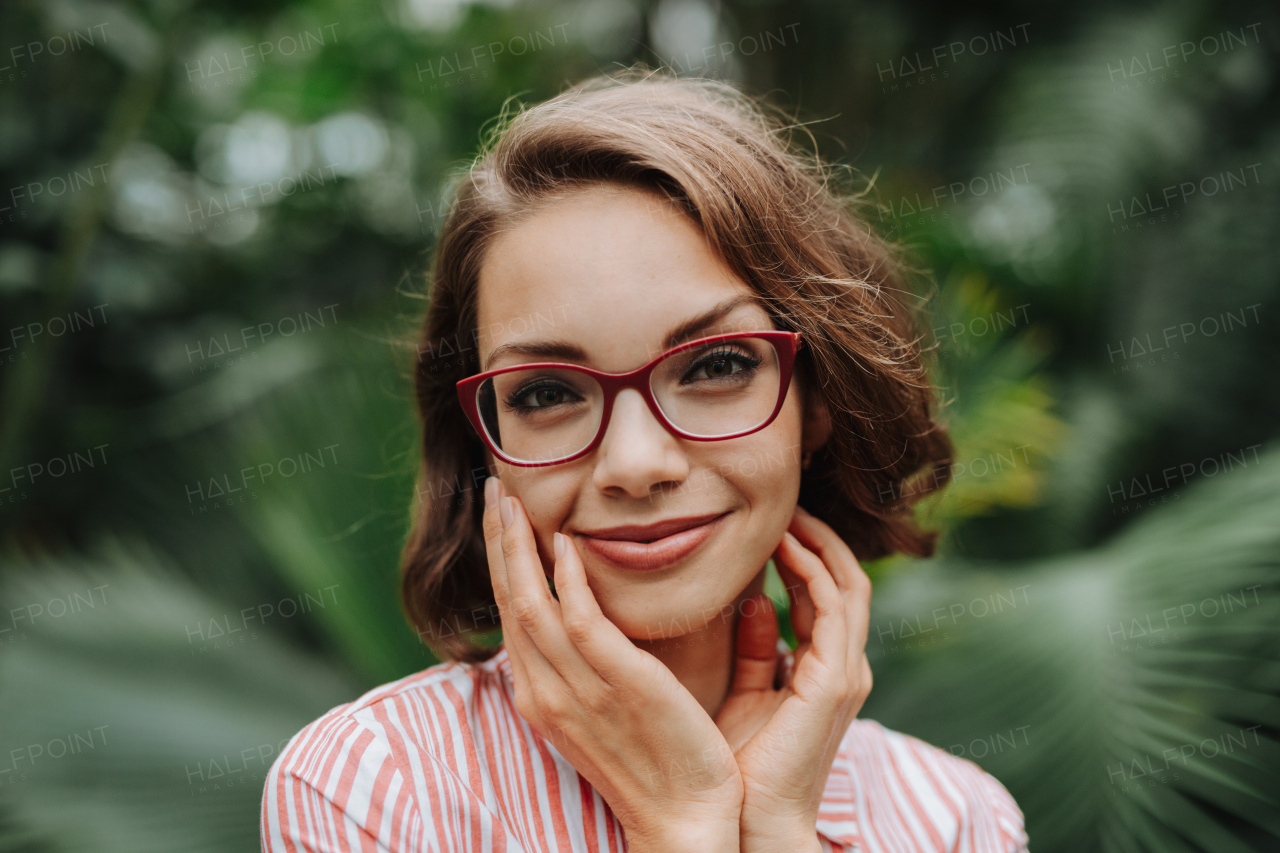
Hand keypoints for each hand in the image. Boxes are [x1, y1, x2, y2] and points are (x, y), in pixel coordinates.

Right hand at [482, 477, 741, 852]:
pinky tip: (565, 543)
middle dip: (497, 541)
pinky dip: (568, 581)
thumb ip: (588, 660)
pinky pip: (580, 623)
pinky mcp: (619, 685)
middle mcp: (544, 690)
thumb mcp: (604, 705)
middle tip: (493, 488)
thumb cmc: (654, 759)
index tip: (499, 514)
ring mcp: (577, 690)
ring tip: (513, 498)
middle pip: (508, 600)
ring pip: (530, 603)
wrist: (685, 818)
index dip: (500, 560)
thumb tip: (585, 613)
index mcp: (540, 694)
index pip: (509, 612)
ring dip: (519, 546)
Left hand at [713, 506, 872, 852]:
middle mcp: (845, 667)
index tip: (772, 521)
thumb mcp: (748, 696)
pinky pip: (833, 609)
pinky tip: (783, 546)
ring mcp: (846, 674)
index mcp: (827, 671)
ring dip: (818, 543)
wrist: (753, 823)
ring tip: (785, 511)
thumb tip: (754, 602)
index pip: (827, 594)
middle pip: (845, 581)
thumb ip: (757, 651)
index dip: (806, 553)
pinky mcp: (834, 682)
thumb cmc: (743, 768)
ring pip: (847, 586)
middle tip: (783, 502)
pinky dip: (812, 571)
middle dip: (818, 537)